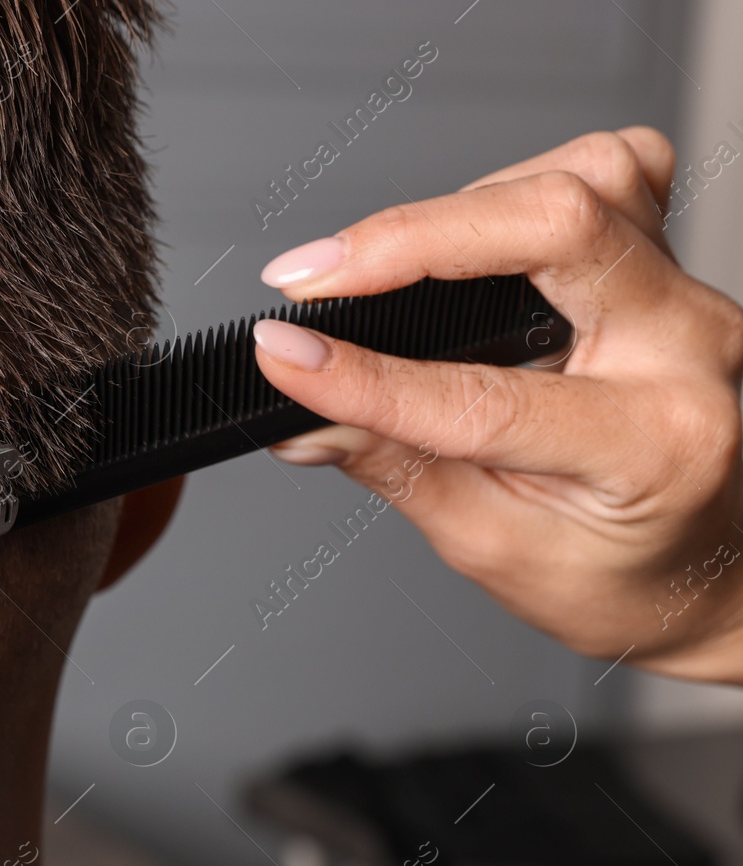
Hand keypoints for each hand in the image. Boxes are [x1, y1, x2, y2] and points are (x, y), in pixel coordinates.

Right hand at [253, 128, 742, 683]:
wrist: (703, 570)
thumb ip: (396, 466)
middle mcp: (689, 351)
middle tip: (310, 276)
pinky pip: (611, 173)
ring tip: (383, 263)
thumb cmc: (617, 574)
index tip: (283, 356)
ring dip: (464, 209)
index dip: (363, 376)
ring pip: (584, 179)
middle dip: (410, 240)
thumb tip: (303, 412)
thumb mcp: (493, 546)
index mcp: (655, 446)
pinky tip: (470, 237)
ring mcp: (688, 296)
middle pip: (558, 224)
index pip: (481, 395)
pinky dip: (521, 188)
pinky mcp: (669, 265)